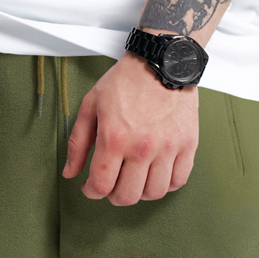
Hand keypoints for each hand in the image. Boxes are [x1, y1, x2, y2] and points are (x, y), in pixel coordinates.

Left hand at [63, 55, 199, 202]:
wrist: (161, 62)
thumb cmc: (125, 81)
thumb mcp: (91, 106)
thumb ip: (77, 143)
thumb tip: (70, 172)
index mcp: (114, 137)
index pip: (101, 185)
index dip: (91, 192)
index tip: (91, 187)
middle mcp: (142, 146)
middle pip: (127, 196)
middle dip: (114, 195)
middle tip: (112, 184)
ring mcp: (168, 147)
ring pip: (154, 193)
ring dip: (140, 192)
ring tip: (135, 178)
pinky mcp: (188, 144)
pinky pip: (179, 180)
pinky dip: (166, 184)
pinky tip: (156, 173)